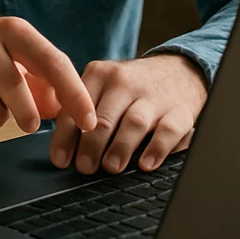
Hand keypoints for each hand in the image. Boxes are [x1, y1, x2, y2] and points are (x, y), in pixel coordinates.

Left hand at [50, 54, 207, 173]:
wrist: (179, 71)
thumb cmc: (132, 87)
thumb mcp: (104, 86)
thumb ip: (83, 110)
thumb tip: (64, 150)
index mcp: (100, 75)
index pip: (76, 108)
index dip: (66, 137)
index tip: (60, 160)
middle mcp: (125, 82)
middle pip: (104, 117)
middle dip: (91, 145)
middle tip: (85, 167)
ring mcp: (153, 97)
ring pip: (133, 123)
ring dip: (120, 147)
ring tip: (111, 166)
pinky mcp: (179, 112)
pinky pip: (167, 131)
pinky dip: (156, 149)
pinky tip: (146, 164)